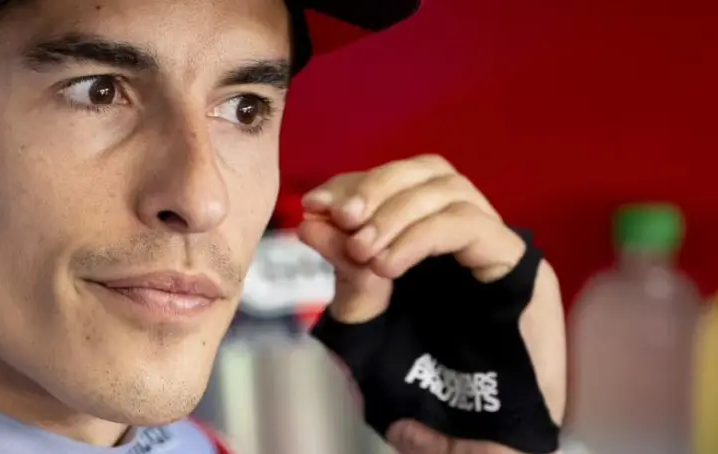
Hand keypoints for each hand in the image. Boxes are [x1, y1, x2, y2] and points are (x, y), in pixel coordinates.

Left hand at [296, 154, 566, 452]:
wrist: (469, 443)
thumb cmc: (420, 391)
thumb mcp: (367, 325)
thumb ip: (345, 274)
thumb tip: (310, 222)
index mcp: (434, 244)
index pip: (398, 181)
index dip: (356, 183)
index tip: (316, 204)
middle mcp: (470, 239)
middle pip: (427, 169)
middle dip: (376, 185)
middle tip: (341, 217)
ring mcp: (497, 251)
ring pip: (450, 187)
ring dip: (395, 208)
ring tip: (363, 250)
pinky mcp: (521, 270)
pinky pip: (468, 225)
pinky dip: (420, 234)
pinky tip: (387, 263)